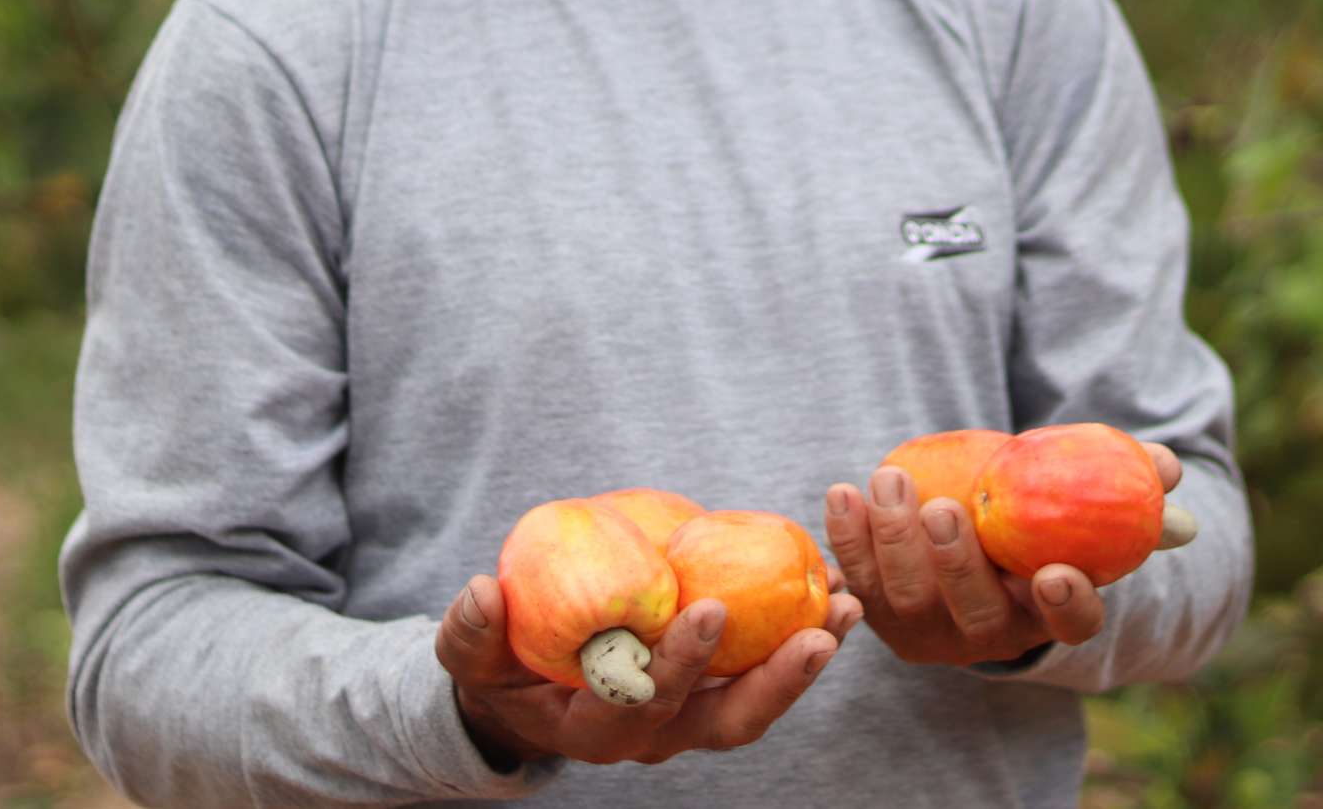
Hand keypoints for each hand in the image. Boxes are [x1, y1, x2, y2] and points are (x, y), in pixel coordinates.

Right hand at [436, 576, 862, 768]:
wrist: (528, 684)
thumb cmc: (501, 663)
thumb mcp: (474, 655)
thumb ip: (472, 633)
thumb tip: (482, 593)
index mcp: (598, 730)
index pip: (645, 708)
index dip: (678, 666)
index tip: (708, 610)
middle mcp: (657, 734)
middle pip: (727, 724)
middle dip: (776, 682)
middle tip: (818, 631)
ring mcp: (692, 715)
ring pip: (758, 702)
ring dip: (807, 660)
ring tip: (850, 608)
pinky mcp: (716, 686)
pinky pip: (766, 668)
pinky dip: (803, 634)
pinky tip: (841, 588)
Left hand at [822, 440, 1184, 668]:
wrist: (973, 537)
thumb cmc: (1042, 516)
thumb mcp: (1090, 498)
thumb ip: (1132, 483)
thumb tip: (1167, 468)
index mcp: (1052, 612)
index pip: (1072, 625)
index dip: (1067, 607)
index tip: (1056, 575)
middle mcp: (992, 633)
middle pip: (977, 614)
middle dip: (956, 565)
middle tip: (943, 510)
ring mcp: (933, 629)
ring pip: (909, 601)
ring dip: (892, 543)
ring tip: (888, 480)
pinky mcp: (883, 611)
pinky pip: (861, 582)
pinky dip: (848, 542)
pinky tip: (842, 495)